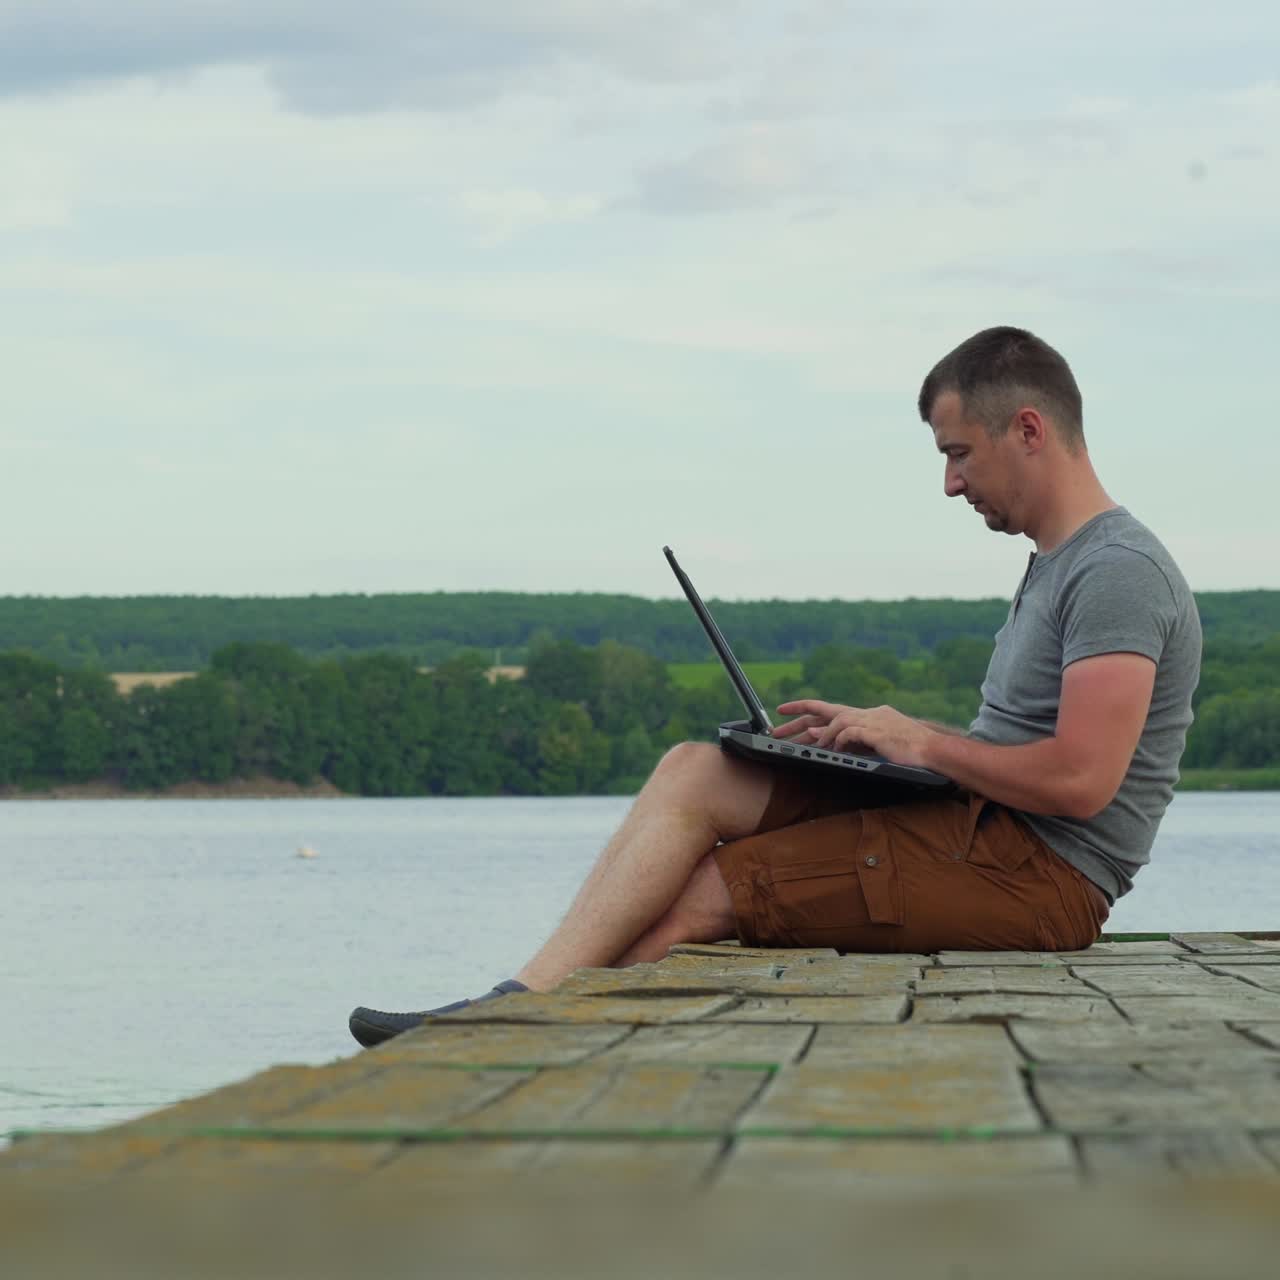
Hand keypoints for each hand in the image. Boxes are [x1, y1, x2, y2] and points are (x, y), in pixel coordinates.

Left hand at [774, 699, 935, 768]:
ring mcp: (873, 720)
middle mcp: (867, 713)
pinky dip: (840, 740)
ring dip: (823, 736)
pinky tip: (837, 750)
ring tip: (816, 749)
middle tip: (775, 730)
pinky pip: (851, 732)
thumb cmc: (909, 750)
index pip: (829, 709)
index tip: (782, 712)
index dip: (803, 709)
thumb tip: (826, 740)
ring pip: (838, 720)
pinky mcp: (878, 732)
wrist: (933, 750)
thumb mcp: (876, 744)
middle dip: (798, 720)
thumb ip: (852, 740)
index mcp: (867, 714)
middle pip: (825, 710)